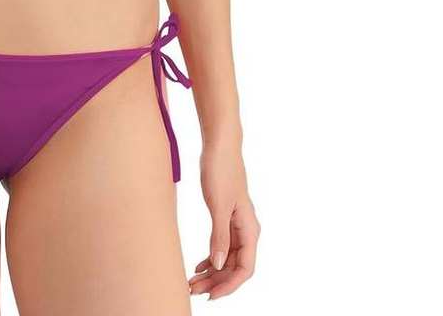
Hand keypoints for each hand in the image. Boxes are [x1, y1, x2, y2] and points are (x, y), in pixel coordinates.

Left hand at [189, 140, 259, 299]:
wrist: (219, 146)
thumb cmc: (221, 172)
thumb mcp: (218, 205)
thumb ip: (219, 236)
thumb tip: (217, 266)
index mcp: (250, 230)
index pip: (244, 269)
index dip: (229, 285)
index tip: (210, 296)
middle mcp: (247, 231)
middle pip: (234, 266)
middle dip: (216, 282)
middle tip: (192, 290)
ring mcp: (236, 224)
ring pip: (226, 257)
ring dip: (212, 272)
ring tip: (192, 282)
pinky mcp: (226, 217)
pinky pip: (221, 245)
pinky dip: (211, 257)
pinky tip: (199, 266)